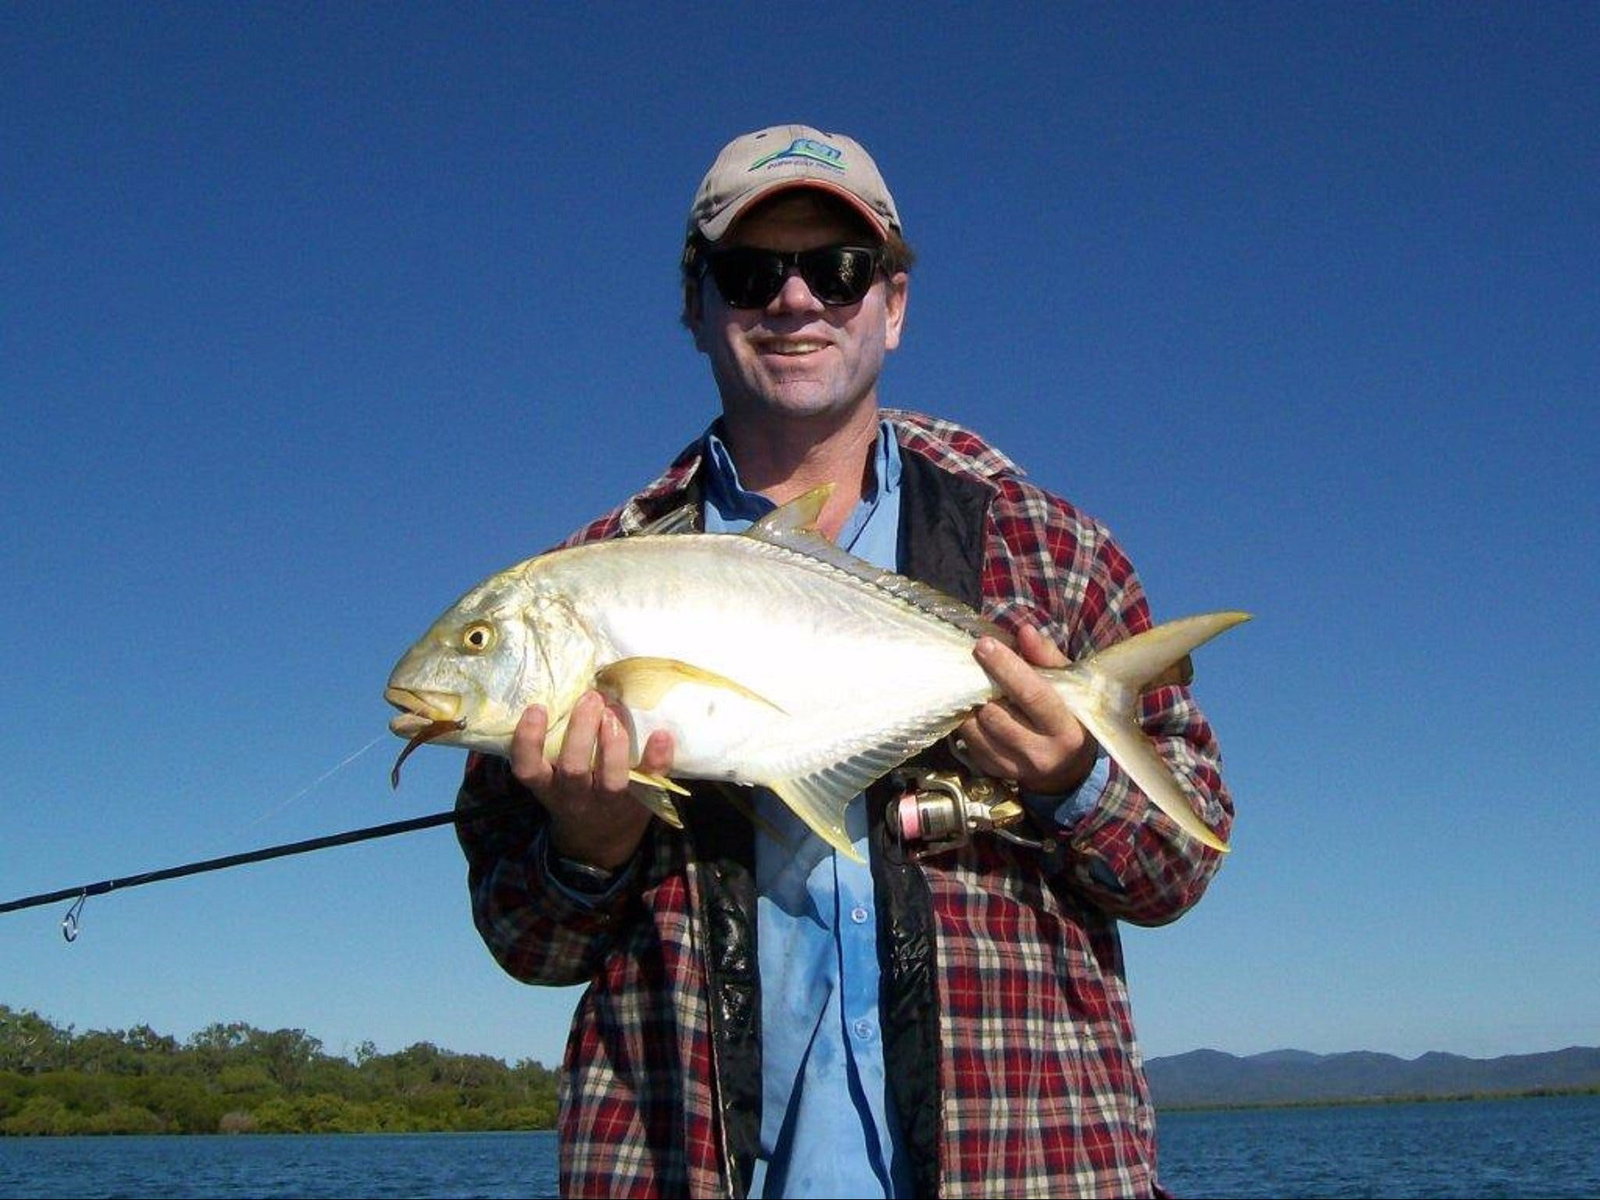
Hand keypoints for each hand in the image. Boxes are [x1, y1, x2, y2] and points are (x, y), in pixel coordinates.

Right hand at [510, 691, 674, 870]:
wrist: (600, 843)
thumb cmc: (573, 793)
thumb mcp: (552, 777)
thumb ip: (554, 745)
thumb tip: (569, 687)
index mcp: (549, 787)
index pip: (528, 769)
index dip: (528, 740)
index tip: (538, 708)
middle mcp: (575, 796)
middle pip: (574, 769)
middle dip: (582, 732)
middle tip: (591, 698)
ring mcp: (610, 801)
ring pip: (611, 779)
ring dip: (614, 744)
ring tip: (616, 711)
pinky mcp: (641, 801)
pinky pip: (652, 781)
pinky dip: (659, 758)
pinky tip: (662, 734)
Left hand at [956, 625, 1097, 794]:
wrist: (1066, 768)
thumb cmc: (1067, 714)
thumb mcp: (1068, 686)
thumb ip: (1046, 658)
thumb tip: (1025, 632)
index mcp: (1065, 728)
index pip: (1032, 694)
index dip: (1006, 668)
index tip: (984, 645)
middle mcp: (1041, 753)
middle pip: (996, 714)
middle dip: (982, 685)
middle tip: (978, 663)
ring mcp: (1015, 767)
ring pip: (976, 729)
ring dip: (971, 703)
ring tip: (977, 687)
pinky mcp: (994, 772)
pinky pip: (968, 742)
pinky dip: (967, 721)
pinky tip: (976, 709)